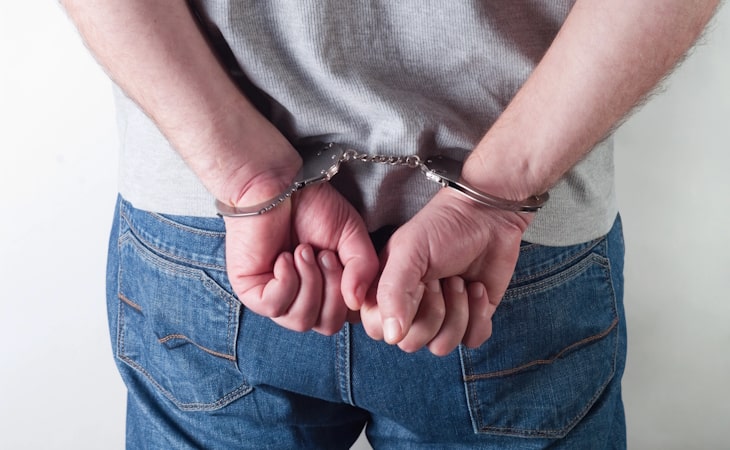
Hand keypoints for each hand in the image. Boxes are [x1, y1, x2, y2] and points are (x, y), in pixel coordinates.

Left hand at [225, 182, 378, 334]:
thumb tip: (357, 302)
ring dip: (309, 282)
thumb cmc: (312, 206)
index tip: (347, 262)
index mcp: (326, 291)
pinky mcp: (251, 292)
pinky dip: (287, 281)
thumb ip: (363, 268)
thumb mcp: (352, 237)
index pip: (345, 318)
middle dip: (331, 289)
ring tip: (302, 251)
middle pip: (326, 325)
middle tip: (323, 254)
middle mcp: (302, 299)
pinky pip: (275, 307)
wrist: (277, 184)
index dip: (352, 297)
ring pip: (300, 320)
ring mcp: (275, 298)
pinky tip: (284, 257)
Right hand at [360, 188, 532, 354]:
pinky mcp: (471, 319)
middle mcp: (410, 309)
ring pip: (442, 345)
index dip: (400, 314)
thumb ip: (392, 292)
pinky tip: (477, 288)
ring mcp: (442, 316)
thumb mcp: (408, 252)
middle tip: (441, 278)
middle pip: (412, 343)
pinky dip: (479, 315)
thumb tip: (390, 336)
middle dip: (433, 310)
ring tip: (460, 280)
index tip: (416, 283)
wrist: (488, 216)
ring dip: (458, 311)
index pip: (380, 331)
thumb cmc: (442, 226)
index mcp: (386, 293)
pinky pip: (472, 341)